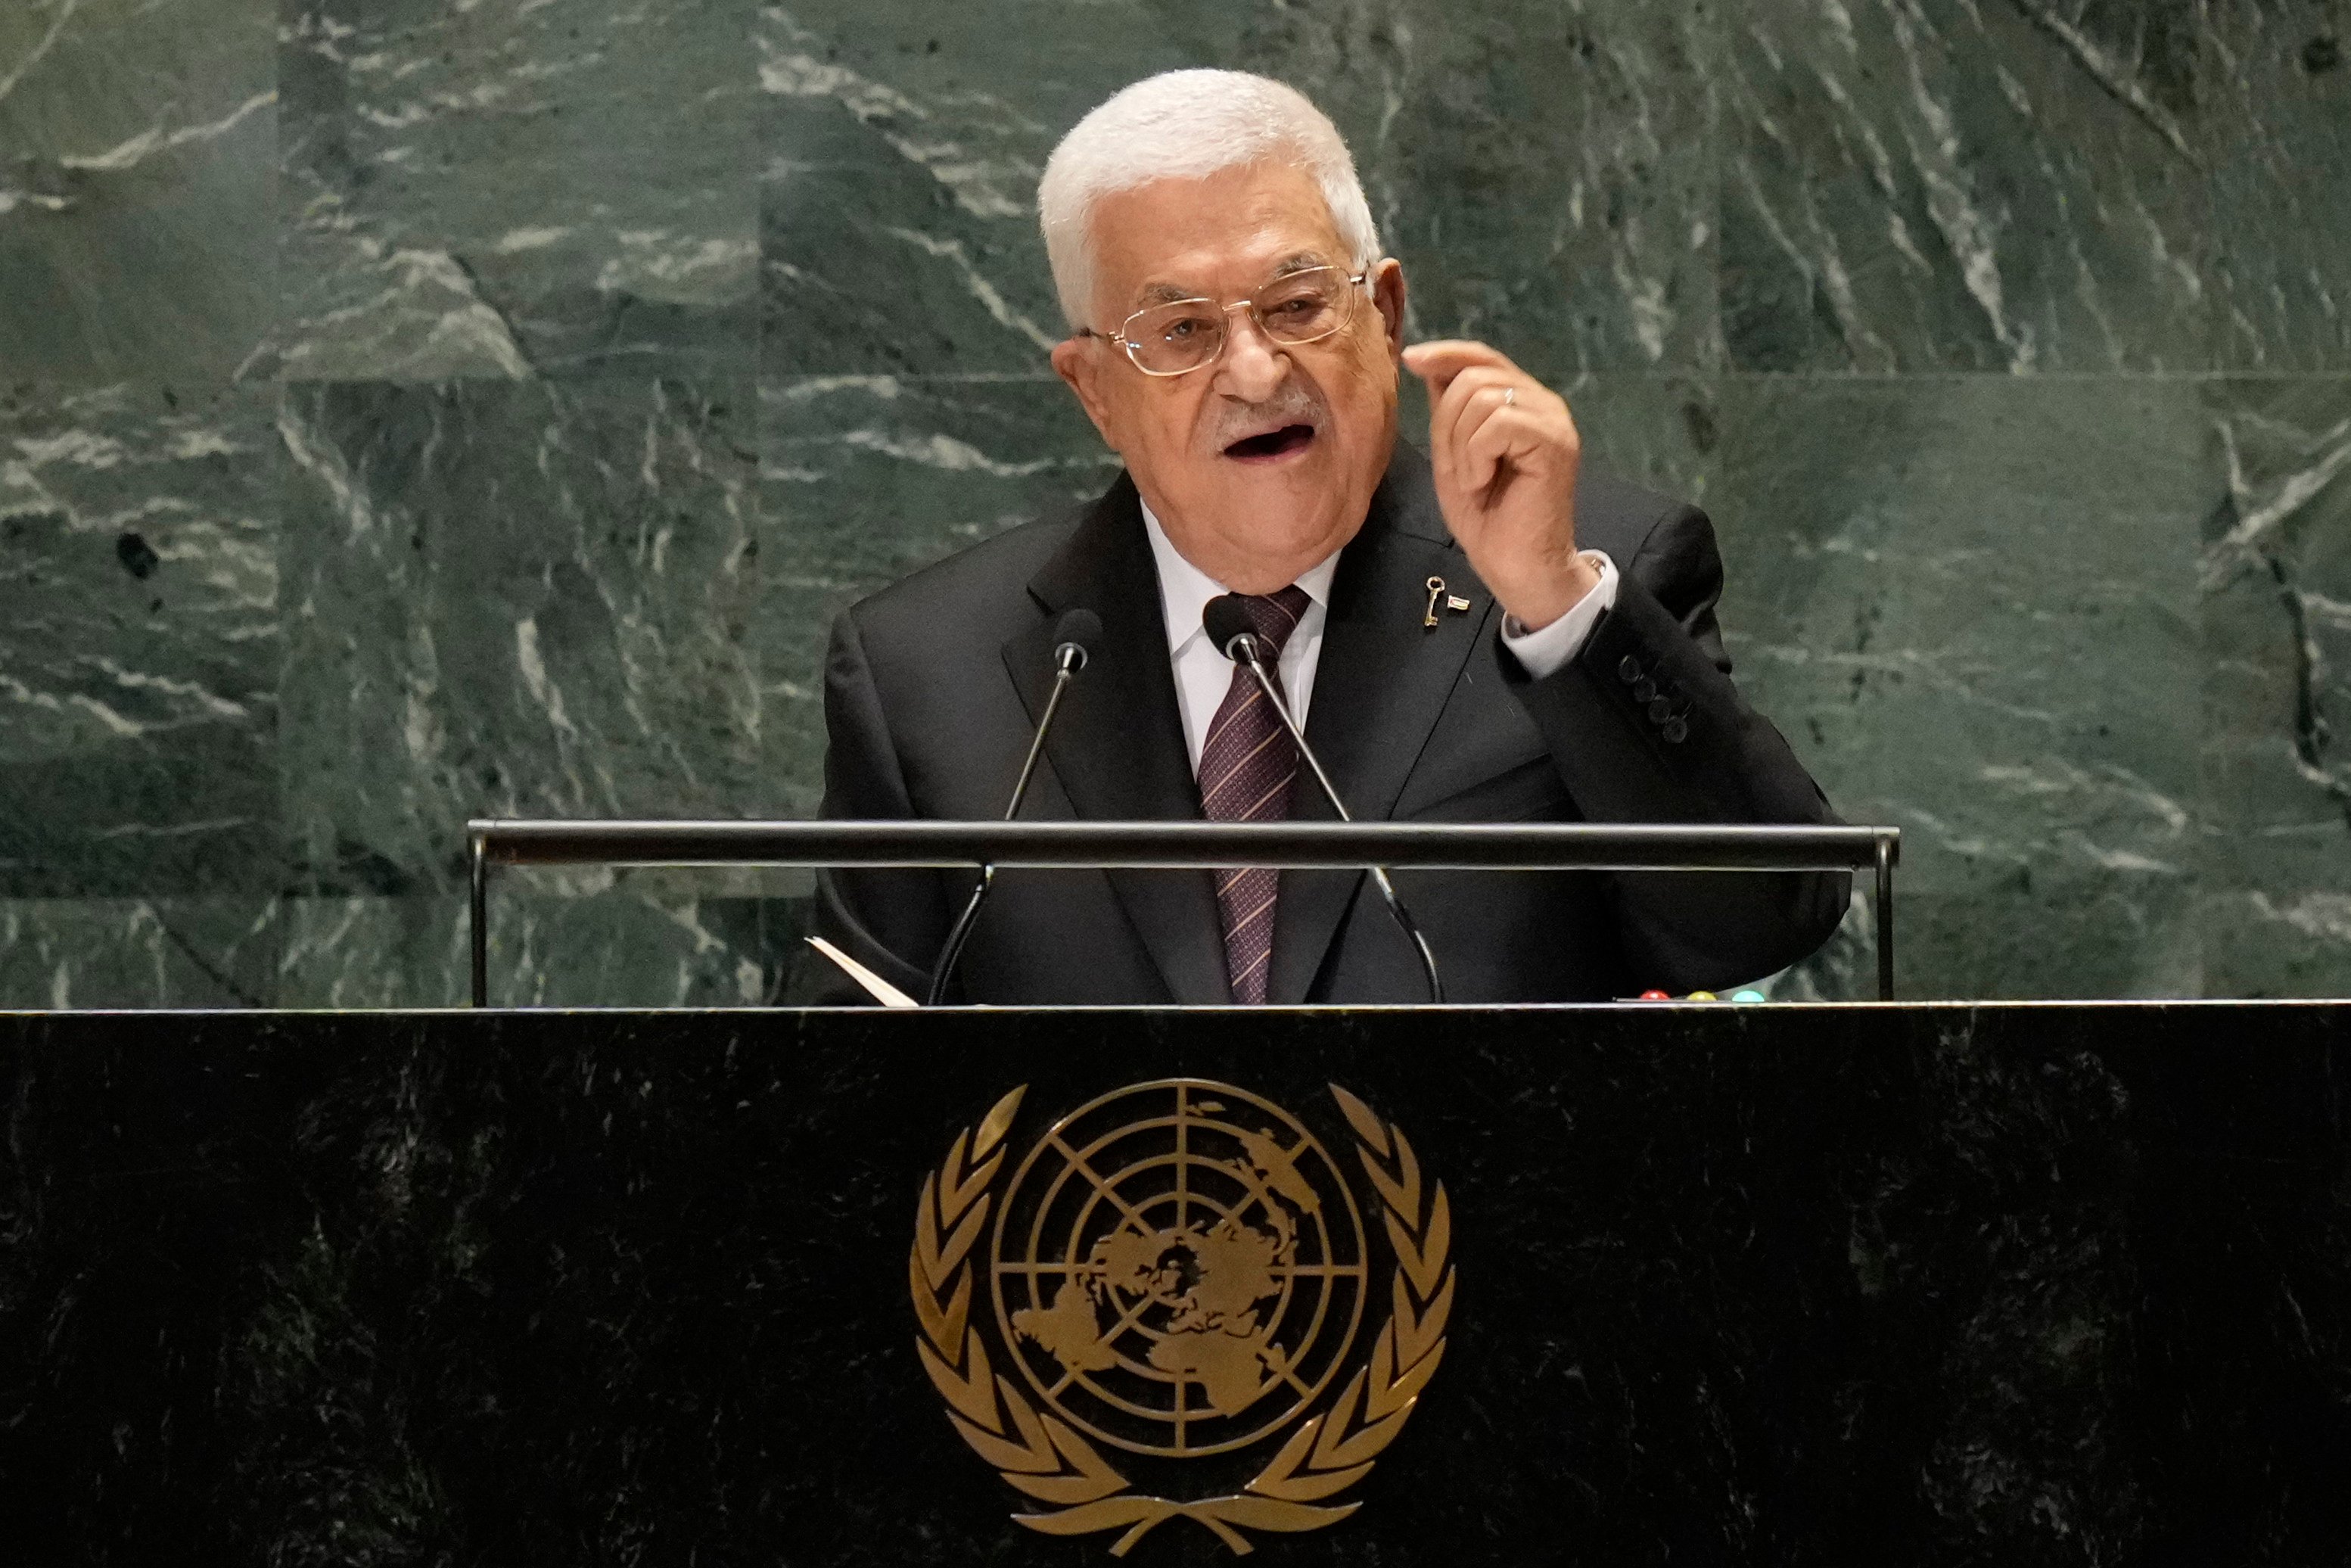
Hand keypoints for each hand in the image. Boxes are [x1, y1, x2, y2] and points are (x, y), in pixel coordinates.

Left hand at [1402, 340, 1597, 630]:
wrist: (1515, 566)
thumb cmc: (1487, 520)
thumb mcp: (1453, 456)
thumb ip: (1447, 412)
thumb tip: (1428, 364)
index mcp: (1520, 402)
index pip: (1482, 357)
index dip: (1446, 352)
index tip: (1411, 359)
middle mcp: (1542, 402)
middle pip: (1474, 374)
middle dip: (1447, 422)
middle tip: (1460, 469)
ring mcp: (1552, 420)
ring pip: (1481, 397)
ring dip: (1461, 446)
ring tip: (1476, 480)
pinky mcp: (1555, 441)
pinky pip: (1497, 423)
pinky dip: (1476, 456)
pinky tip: (1484, 482)